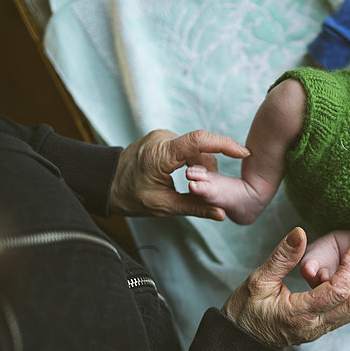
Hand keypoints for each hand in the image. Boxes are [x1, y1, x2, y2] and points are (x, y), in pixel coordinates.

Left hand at [110, 129, 249, 219]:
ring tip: (191, 187)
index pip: (199, 141)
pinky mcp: (164, 139)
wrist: (105, 182)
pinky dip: (193, 163)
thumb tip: (221, 214)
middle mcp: (163, 139)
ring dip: (202, 168)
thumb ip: (194, 208)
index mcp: (161, 155)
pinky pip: (188, 149)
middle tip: (207, 191)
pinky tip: (187, 178)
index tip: (243, 152)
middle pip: (201, 150)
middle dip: (210, 170)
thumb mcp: (163, 207)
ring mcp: (163, 137)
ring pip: (196, 150)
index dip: (224, 144)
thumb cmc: (130, 196)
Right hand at [222, 227, 349, 347]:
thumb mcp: (258, 280)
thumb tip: (301, 231)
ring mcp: (320, 329)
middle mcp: (315, 325)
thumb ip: (282, 256)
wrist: (239, 343)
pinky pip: (348, 313)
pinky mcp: (321, 327)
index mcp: (299, 313)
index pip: (336, 290)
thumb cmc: (244, 311)